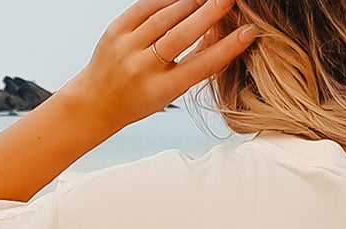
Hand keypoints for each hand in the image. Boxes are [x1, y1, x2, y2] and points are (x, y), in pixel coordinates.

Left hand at [61, 0, 254, 135]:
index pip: (201, 66)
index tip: (247, 33)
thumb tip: (219, 38)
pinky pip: (145, 7)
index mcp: (162, 89)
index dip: (227, 48)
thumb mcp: (170, 92)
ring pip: (165, 17)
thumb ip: (191, 68)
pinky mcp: (115, 29)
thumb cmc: (140, 99)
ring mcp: (127, 46)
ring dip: (190, 3)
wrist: (97, 101)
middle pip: (182, 35)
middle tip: (228, 0)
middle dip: (209, 14)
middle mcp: (144, 68)